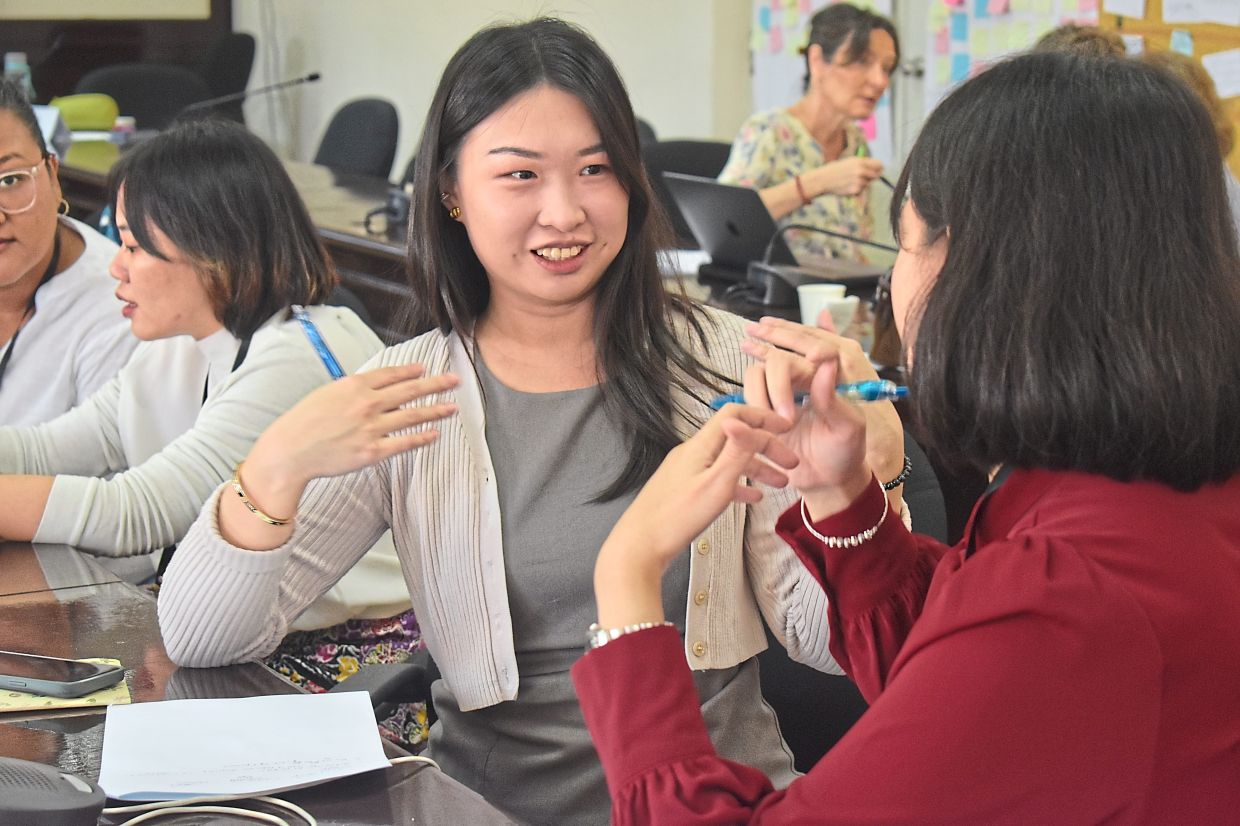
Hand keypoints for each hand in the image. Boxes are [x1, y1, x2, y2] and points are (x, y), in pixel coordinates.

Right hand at [245, 363, 459, 493]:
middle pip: (409, 390)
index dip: (411, 371)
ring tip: (452, 407)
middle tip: (455, 381)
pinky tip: (435, 433)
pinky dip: (422, 437)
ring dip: (436, 410)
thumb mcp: (327, 394)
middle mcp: (367, 404)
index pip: (391, 374)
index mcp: (355, 386)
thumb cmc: (304, 422)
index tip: (425, 369)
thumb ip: (352, 389)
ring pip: (413, 415)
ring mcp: (372, 428)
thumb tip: (375, 387)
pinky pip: (404, 443)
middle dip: (436, 384)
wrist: (290, 450)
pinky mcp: (373, 451)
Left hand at [593, 405, 796, 626]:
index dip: (762, 417)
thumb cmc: (675, 519)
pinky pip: (717, 480)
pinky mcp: (683, 491)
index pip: (734, 416)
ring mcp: (686, 472)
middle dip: (766, 447)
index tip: (786, 427)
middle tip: (791, 464)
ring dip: (756, 468)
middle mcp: (691, 454)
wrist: (638, 549)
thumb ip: (735, 452)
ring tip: (781, 483)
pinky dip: (738, 484)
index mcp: (699, 447)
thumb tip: (747, 420)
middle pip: (735, 439)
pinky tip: (753, 497)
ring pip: (728, 461)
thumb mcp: (716, 484)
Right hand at [741, 319, 894, 514]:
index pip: (809, 346)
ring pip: (756, 373)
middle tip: (787, 420)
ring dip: (760, 398)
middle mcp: (801, 377)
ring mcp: (778, 392)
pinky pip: (745, 397)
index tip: (807, 359)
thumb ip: (834, 397)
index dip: (800, 344)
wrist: (826, 480)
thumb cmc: (845, 452)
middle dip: (777, 385)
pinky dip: (749, 409)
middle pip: (777, 358)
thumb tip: (826, 363)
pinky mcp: (761, 408)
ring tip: (779, 427)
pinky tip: (759, 428)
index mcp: (826, 376)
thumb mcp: (848, 427)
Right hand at [811, 156, 883, 196]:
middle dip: (871, 176)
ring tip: (850, 181)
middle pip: (876, 175)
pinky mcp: (856, 190)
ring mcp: (859, 181)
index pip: (879, 165)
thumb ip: (863, 164)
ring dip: (862, 183)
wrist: (823, 179)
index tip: (878, 170)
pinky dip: (856, 189)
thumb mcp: (849, 161)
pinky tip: (847, 186)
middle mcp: (861, 170)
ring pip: (868, 183)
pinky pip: (861, 190)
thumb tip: (876, 168)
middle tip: (862, 177)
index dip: (879, 168)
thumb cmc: (835, 169)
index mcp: (860, 161)